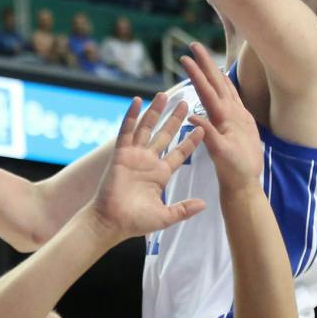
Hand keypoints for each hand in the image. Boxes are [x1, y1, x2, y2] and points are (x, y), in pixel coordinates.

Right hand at [89, 93, 205, 240]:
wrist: (112, 223)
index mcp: (160, 174)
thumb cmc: (135, 222)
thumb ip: (184, 209)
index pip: (179, 153)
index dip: (191, 141)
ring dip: (155, 112)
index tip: (203, 128)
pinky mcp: (120, 154)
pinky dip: (132, 116)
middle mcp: (148, 162)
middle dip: (175, 119)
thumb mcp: (165, 216)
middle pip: (164, 135)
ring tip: (164, 95)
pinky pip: (126, 131)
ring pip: (147, 128)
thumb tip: (204, 204)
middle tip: (185, 102)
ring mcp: (134, 156)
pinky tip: (138, 101)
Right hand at [179, 43, 260, 191]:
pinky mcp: (241, 121)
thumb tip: (191, 118)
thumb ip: (208, 134)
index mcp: (227, 117)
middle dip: (206, 63)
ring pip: (226, 87)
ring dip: (215, 71)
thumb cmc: (234, 170)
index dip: (196, 74)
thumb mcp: (220, 154)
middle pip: (218, 82)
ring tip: (206, 58)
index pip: (208, 90)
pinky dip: (224, 85)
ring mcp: (240, 116)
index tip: (185, 58)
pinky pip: (232, 97)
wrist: (247, 183)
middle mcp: (235, 112)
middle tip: (194, 45)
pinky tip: (223, 83)